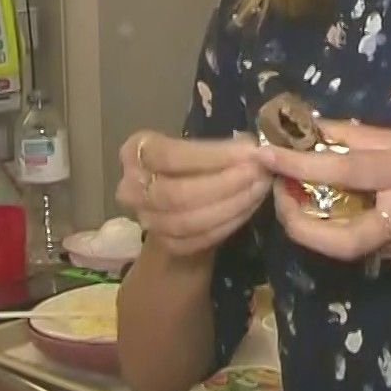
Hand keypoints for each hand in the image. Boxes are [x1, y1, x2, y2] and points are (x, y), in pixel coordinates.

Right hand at [116, 130, 271, 258]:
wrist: (182, 202)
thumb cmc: (195, 163)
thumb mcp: (199, 147)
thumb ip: (220, 149)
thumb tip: (255, 149)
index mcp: (136, 152)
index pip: (171, 156)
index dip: (213, 156)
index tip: (250, 152)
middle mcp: (131, 187)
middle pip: (177, 193)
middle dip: (225, 184)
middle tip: (259, 174)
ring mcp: (145, 218)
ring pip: (187, 221)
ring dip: (231, 206)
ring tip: (259, 189)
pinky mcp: (164, 243)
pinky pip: (197, 240)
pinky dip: (227, 225)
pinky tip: (248, 208)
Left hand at [256, 120, 390, 268]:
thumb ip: (367, 138)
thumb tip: (318, 128)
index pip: (347, 171)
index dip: (302, 163)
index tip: (266, 152)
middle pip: (335, 235)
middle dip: (295, 219)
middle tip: (276, 189)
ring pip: (337, 244)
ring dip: (304, 224)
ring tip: (288, 194)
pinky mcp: (390, 261)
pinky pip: (349, 244)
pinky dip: (324, 228)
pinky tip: (315, 207)